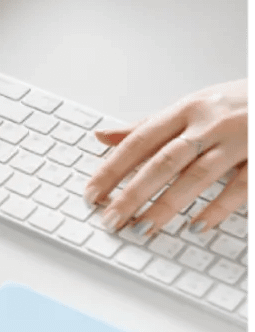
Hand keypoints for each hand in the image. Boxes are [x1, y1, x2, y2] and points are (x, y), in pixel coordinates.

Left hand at [84, 78, 249, 235]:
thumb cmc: (234, 103)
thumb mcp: (190, 107)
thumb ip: (147, 126)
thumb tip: (102, 136)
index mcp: (186, 109)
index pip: (139, 140)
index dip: (112, 168)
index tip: (92, 192)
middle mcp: (209, 122)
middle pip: (164, 161)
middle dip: (133, 192)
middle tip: (111, 219)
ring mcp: (239, 140)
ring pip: (198, 176)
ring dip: (168, 206)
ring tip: (143, 229)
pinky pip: (242, 186)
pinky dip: (219, 208)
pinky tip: (199, 226)